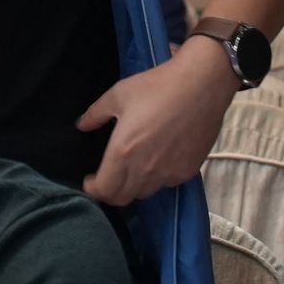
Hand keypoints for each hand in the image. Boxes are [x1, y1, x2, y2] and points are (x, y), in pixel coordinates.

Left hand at [78, 41, 235, 205]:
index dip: (93, 190)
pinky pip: (166, 184)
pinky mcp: (188, 171)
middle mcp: (145, 170)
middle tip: (107, 178)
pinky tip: (157, 162)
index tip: (90, 181)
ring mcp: (169, 173)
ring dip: (133, 187)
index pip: (104, 190)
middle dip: (110, 192)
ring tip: (132, 170)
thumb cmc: (156, 86)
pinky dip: (157, 179)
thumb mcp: (118, 94)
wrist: (201, 85)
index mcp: (123, 152)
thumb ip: (96, 114)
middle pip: (123, 198)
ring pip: (145, 193)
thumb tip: (82, 125)